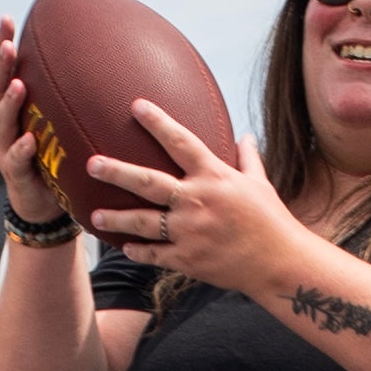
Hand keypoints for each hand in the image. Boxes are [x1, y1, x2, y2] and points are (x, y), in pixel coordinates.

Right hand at [0, 18, 64, 223]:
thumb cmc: (52, 156)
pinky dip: (22, 149)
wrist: (43, 204)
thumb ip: (69, 97)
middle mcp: (3, 125)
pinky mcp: (15, 175)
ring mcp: (5, 150)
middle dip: (1, 67)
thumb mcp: (59, 122)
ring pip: (1, 123)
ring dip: (9, 103)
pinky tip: (29, 139)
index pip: (4, 72)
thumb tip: (105, 63)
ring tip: (18, 85)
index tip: (8, 19)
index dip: (2, 46)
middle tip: (9, 46)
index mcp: (11, 109)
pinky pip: (16, 160)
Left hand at [87, 102, 301, 294]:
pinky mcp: (188, 259)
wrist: (279, 264)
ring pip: (142, 222)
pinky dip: (138, 251)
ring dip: (116, 218)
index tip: (136, 106)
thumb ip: (247, 158)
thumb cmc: (271, 221)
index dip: (157, 122)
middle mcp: (196, 201)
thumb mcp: (260, 184)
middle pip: (147, 182)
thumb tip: (245, 136)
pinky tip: (124, 246)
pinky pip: (155, 254)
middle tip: (92, 164)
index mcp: (214, 176)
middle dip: (116, 172)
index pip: (180, 141)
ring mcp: (189, 232)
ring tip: (94, 214)